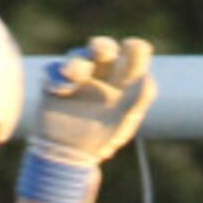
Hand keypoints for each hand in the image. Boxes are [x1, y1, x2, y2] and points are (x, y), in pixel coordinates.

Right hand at [18, 38, 155, 202]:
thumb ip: (140, 97)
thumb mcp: (124, 121)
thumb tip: (146, 76)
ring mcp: (80, 78)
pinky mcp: (57, 82)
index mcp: (123, 82)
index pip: (135, 56)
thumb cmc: (99, 139)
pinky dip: (58, 77)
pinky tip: (60, 91)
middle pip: (105, 49)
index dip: (135, 48)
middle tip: (98, 52)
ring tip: (71, 76)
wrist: (66, 156)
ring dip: (77, 64)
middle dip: (102, 46)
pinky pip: (55, 70)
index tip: (131, 47)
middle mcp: (102, 75)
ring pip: (79, 56)